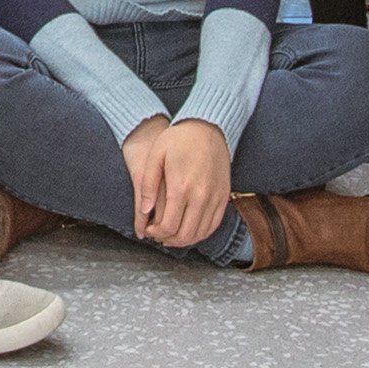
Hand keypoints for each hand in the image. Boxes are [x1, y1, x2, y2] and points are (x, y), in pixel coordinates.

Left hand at [123, 114, 235, 250]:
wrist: (208, 127)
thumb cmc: (178, 139)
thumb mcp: (155, 156)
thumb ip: (147, 185)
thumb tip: (144, 211)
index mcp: (181, 187)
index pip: (169, 226)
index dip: (156, 233)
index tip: (149, 230)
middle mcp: (201, 196)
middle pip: (186, 235)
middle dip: (169, 240)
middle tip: (158, 236)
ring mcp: (215, 198)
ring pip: (201, 233)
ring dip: (185, 240)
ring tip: (171, 234)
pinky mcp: (224, 197)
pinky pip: (214, 225)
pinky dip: (201, 233)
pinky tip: (189, 230)